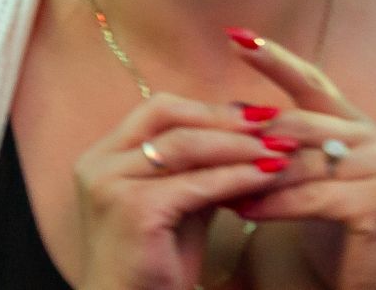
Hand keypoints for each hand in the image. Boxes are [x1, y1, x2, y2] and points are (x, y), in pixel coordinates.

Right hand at [73, 94, 293, 289]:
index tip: (253, 116)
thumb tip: (245, 143)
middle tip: (271, 125)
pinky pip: (194, 183)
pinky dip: (234, 177)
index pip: (156, 110)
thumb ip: (198, 173)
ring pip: (183, 145)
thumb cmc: (153, 265)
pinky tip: (265, 178)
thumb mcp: (176, 207)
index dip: (207, 108)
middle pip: (166, 115)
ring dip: (236, 146)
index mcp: (103, 156)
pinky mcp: (133, 207)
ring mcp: (110, 183)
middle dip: (223, 118)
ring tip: (276, 152)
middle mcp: (99, 162)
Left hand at [217, 27, 375, 287]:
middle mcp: (373, 142)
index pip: (313, 84)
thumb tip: (230, 118)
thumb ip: (286, 145)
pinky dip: (275, 203)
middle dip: (245, 132)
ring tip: (205, 175)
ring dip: (250, 169)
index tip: (236, 36)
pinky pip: (314, 199)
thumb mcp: (314, 176)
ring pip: (299, 161)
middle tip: (194, 132)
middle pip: (297, 123)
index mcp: (355, 127)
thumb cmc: (342, 224)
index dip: (276, 61)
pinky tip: (244, 208)